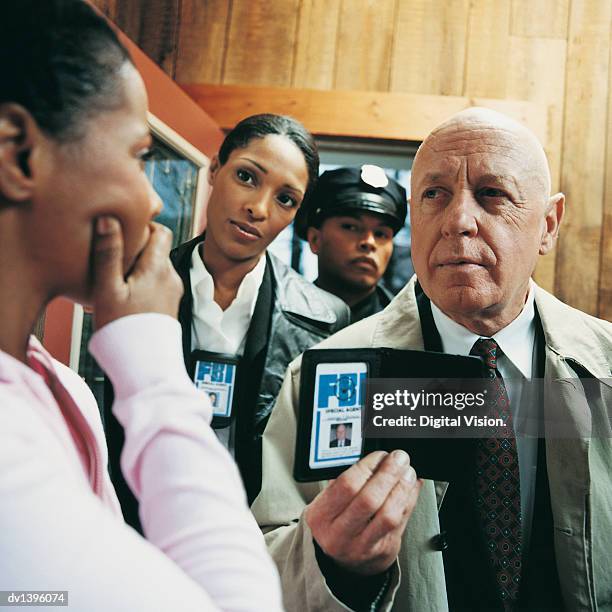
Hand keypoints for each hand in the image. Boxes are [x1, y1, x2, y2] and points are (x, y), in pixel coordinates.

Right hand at [91, 216, 182, 329]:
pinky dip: (142, 285)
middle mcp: (171, 277)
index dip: (143, 227)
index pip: (162, 231)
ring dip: (138, 270)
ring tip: (115, 283)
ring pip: (156, 269)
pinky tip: (125, 299)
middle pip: (157, 250)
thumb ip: (109, 254)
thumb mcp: (109, 288)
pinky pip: (157, 286)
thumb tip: (109, 219)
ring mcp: (173, 292)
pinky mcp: (170, 306)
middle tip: (113, 260)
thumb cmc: (124, 329)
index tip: (124, 234)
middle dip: (137, 250)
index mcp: (158, 268)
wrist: (145, 366)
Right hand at [305, 450, 421, 575]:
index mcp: (321, 516)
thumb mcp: (328, 501)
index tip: (379, 455)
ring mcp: (362, 546)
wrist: (342, 561)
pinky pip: (401, 523)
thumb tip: (375, 459)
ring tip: (408, 472)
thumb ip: (346, 481)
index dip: (368, 466)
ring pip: (388, 515)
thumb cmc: (334, 522)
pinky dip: (409, 501)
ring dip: (402, 488)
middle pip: (369, 500)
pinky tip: (411, 487)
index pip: (347, 485)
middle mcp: (339, 534)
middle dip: (388, 474)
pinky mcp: (382, 552)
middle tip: (399, 458)